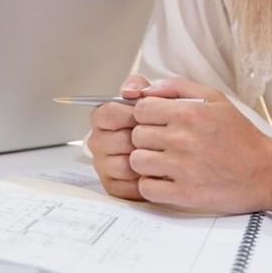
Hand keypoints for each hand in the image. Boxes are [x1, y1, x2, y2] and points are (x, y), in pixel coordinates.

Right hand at [86, 74, 149, 199]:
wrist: (173, 150)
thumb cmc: (158, 122)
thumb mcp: (150, 97)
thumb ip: (139, 86)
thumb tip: (129, 91)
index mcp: (101, 118)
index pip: (107, 113)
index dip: (130, 115)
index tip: (147, 117)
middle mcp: (97, 142)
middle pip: (116, 140)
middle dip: (140, 139)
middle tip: (159, 138)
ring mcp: (103, 165)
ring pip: (124, 165)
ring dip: (145, 161)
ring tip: (160, 156)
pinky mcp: (113, 187)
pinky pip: (130, 186)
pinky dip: (147, 181)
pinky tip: (157, 172)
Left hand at [127, 78, 271, 213]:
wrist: (267, 172)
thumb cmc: (239, 135)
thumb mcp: (214, 98)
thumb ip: (176, 86)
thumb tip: (144, 89)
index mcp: (189, 113)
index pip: (140, 109)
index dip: (145, 116)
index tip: (157, 123)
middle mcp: (183, 138)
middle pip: (136, 135)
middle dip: (146, 138)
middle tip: (163, 143)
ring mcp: (183, 168)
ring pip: (137, 161)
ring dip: (146, 162)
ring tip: (163, 162)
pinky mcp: (185, 193)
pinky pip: (146, 188)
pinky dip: (152, 185)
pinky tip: (165, 179)